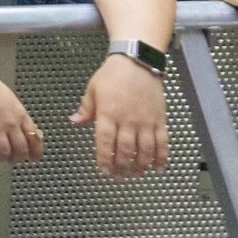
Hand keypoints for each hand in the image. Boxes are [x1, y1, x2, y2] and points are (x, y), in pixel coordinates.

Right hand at [0, 61, 42, 162]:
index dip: (36, 152)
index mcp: (20, 113)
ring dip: (1, 159)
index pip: (34, 138)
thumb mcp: (9, 97)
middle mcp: (10, 121)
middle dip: (18, 158)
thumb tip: (23, 128)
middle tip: (12, 160)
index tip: (34, 158)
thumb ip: (17, 114)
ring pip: (4, 152)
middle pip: (21, 149)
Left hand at [75, 55, 168, 177]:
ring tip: (136, 173)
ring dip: (141, 165)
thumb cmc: (113, 75)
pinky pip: (163, 143)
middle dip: (122, 166)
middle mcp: (128, 120)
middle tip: (119, 175)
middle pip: (125, 150)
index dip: (104, 159)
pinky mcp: (160, 120)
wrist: (137, 62)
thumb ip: (85, 108)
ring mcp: (146, 122)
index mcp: (108, 113)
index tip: (104, 170)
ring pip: (145, 150)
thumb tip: (74, 121)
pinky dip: (162, 157)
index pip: (104, 142)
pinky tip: (159, 167)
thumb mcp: (93, 88)